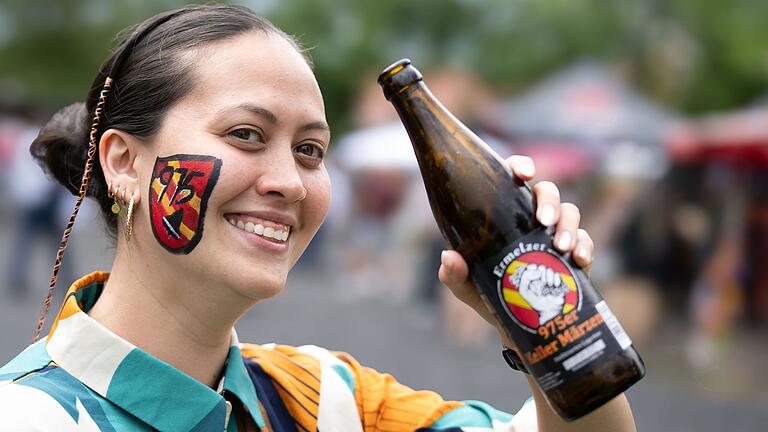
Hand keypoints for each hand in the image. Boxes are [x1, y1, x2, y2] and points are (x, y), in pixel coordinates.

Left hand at [437, 155, 594, 348]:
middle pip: (547, 191)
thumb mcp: (467, 287)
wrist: (517, 325)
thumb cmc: (489, 295)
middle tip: (543, 220)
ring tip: (560, 246)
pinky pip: (586, 240)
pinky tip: (577, 259)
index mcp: (506, 214)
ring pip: (570, 211)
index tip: (524, 172)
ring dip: (568, 224)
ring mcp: (555, 235)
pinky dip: (584, 246)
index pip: (513, 179)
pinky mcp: (575, 255)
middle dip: (548, 200)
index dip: (521, 166)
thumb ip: (454, 275)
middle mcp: (532, 218)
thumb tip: (448, 257)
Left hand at [513, 263, 567, 324]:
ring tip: (548, 285)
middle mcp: (541, 277)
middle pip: (541, 267)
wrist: (548, 311)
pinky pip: (557, 274)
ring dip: (548, 277)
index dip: (532, 268)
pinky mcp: (558, 282)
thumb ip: (524, 279)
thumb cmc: (535, 302)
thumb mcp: (524, 292)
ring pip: (549, 270)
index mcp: (532, 278)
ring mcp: (550, 279)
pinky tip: (554, 286)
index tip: (534, 273)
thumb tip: (537, 272)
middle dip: (541, 274)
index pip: (532, 267)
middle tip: (541, 283)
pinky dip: (556, 279)